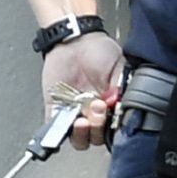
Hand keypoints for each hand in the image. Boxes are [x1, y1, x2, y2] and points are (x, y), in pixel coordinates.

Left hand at [40, 32, 125, 146]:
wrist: (75, 39)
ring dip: (80, 134)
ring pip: (77, 138)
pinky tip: (65, 123)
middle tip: (96, 111)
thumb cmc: (100, 51)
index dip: (114, 129)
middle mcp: (94, 112)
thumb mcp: (121, 68)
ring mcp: (75, 112)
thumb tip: (122, 107)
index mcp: (112, 106)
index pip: (115, 129)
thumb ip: (122, 89)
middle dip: (97, 129)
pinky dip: (56, 131)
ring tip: (81, 121)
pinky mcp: (55, 108)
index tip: (111, 119)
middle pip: (96, 137)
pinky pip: (54, 127)